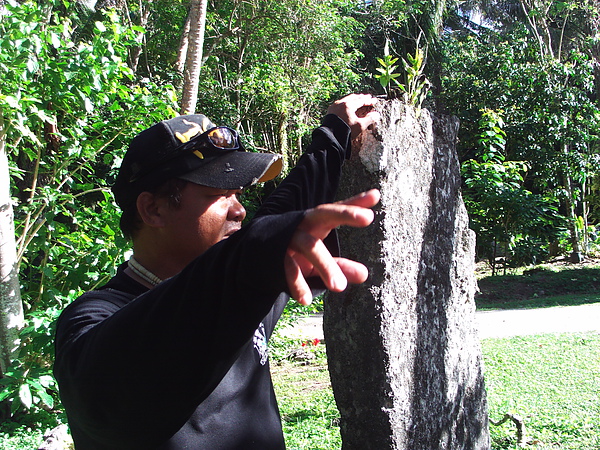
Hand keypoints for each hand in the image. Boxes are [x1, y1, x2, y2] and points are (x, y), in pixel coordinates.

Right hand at [285, 189, 379, 304]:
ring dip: (326, 265)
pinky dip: (297, 285)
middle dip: (345, 213)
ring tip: (340, 287)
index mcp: (317, 221)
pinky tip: (306, 300)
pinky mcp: (276, 255)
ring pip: (310, 246)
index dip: (354, 204)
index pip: (337, 210)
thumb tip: (365, 275)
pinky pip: (288, 268)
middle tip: (367, 217)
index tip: (375, 198)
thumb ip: (342, 264)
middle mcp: (304, 224)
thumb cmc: (296, 251)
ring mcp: (289, 239)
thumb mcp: (320, 259)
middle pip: (324, 213)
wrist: (257, 255)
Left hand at [327, 94, 378, 138]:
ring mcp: (334, 107)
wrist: (330, 138)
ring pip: (346, 100)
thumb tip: (376, 115)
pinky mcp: (330, 112)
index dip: (369, 101)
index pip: (361, 100)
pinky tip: (348, 107)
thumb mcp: (360, 126)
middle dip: (361, 97)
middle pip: (353, 98)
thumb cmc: (345, 131)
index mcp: (348, 105)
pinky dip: (346, 104)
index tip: (374, 101)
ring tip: (358, 101)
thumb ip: (369, 119)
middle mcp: (340, 103)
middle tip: (367, 97)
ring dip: (353, 100)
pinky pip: (340, 104)